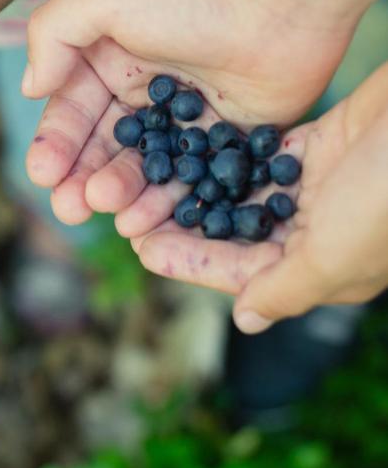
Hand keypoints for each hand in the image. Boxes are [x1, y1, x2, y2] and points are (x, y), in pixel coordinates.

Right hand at [22, 0, 357, 227]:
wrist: (277, 0)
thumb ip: (51, 35)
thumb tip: (30, 89)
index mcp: (106, 62)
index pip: (70, 113)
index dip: (53, 146)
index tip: (43, 175)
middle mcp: (139, 94)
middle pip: (101, 150)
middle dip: (80, 181)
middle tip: (70, 209)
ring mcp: (182, 121)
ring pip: (141, 170)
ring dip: (119, 194)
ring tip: (108, 211)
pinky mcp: (224, 142)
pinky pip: (188, 181)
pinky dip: (164, 203)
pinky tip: (145, 220)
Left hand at [128, 60, 387, 333]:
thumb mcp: (334, 254)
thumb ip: (286, 288)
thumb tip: (245, 321)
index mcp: (326, 269)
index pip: (242, 273)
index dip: (191, 262)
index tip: (141, 250)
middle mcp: (319, 232)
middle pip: (236, 233)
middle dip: (187, 226)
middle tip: (132, 214)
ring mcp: (318, 188)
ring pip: (244, 194)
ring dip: (201, 190)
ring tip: (152, 181)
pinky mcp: (319, 146)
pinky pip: (262, 156)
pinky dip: (229, 155)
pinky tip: (190, 147)